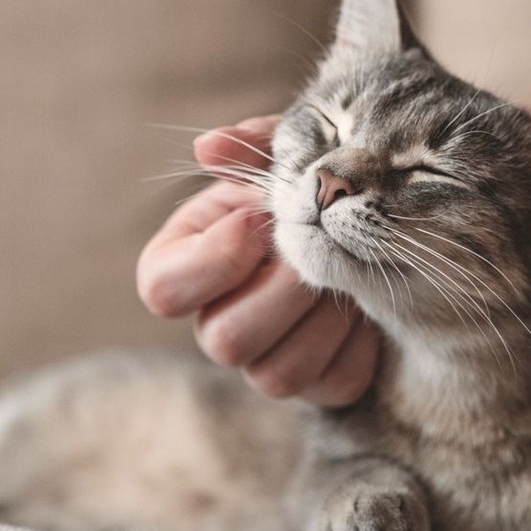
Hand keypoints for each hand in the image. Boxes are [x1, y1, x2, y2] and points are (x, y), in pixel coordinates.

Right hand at [137, 116, 379, 405]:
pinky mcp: (319, 383)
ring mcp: (263, 361)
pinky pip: (333, 384)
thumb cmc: (303, 188)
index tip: (258, 220)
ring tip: (346, 275)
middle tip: (316, 250)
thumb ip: (251, 149)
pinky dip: (359, 343)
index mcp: (184, 269)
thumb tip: (208, 146)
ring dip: (322, 318)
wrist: (363, 229)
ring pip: (276, 375)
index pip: (162, 291)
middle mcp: (215, 323)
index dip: (215, 259)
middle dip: (281, 291)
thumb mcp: (281, 160)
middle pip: (223, 341)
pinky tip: (367, 306)